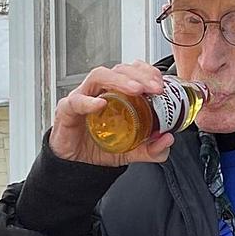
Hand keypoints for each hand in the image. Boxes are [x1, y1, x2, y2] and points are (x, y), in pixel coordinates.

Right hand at [49, 61, 174, 166]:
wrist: (73, 165)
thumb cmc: (96, 148)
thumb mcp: (130, 151)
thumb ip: (150, 149)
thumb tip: (168, 140)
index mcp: (114, 94)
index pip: (132, 72)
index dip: (148, 72)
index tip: (161, 83)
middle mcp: (98, 91)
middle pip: (118, 70)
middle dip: (139, 75)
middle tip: (155, 88)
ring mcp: (82, 97)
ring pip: (98, 76)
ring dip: (119, 80)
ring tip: (136, 90)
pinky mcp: (67, 110)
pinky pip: (76, 101)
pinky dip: (88, 101)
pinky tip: (100, 104)